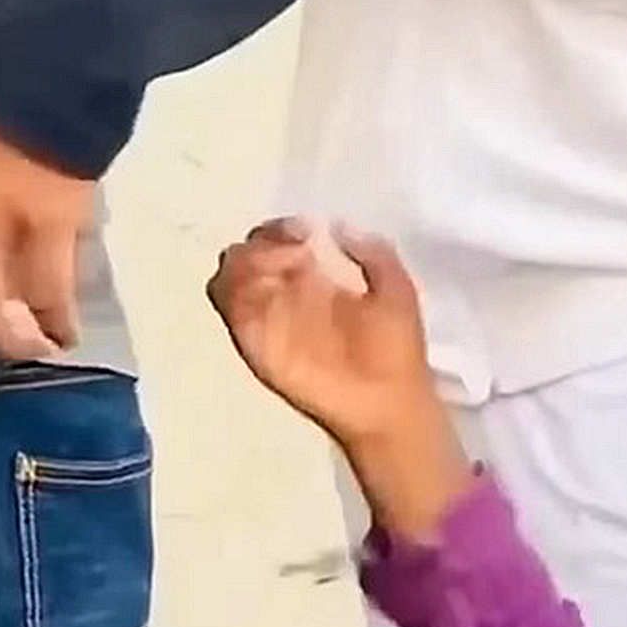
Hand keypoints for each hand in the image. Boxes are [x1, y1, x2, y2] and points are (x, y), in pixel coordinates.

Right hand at [206, 221, 469, 541]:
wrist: (387, 400)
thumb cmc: (396, 350)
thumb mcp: (397, 290)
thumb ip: (373, 254)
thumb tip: (338, 225)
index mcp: (313, 277)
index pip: (278, 239)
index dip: (284, 228)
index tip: (307, 231)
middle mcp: (282, 293)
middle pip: (246, 250)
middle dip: (264, 241)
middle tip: (294, 248)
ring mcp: (265, 317)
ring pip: (229, 272)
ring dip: (249, 260)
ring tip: (284, 267)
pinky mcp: (254, 342)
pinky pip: (229, 307)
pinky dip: (239, 289)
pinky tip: (274, 290)